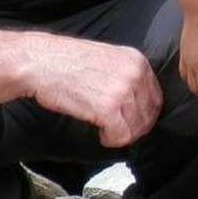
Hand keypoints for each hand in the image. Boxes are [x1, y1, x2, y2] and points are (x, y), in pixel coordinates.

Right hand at [25, 33, 163, 148]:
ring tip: (106, 131)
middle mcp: (135, 74)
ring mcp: (122, 91)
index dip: (145, 114)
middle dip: (135, 128)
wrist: (41, 62)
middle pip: (149, 114)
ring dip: (122, 134)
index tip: (133, 122)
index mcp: (137, 60)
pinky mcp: (107, 109)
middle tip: (119, 131)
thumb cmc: (67, 61)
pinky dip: (112, 140)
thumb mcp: (108, 58)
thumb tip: (137, 100)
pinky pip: (121, 135)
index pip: (155, 97)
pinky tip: (101, 134)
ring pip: (136, 127)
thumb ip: (126, 75)